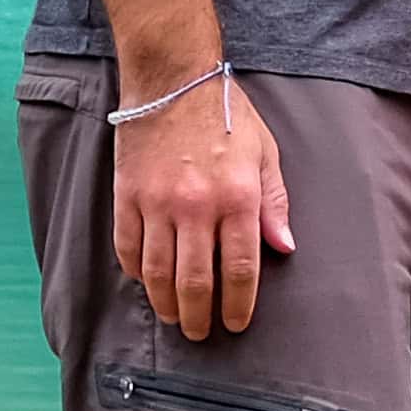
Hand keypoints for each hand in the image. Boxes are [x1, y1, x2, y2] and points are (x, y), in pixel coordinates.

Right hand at [116, 68, 295, 340]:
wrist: (172, 78)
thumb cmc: (225, 113)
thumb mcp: (264, 152)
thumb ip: (274, 202)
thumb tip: (283, 247)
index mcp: (237, 197)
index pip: (240, 270)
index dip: (238, 305)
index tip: (235, 323)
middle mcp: (196, 206)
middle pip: (195, 282)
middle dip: (198, 316)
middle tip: (199, 332)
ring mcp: (157, 203)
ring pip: (158, 272)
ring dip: (165, 303)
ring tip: (173, 317)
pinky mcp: (127, 195)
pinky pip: (128, 247)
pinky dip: (136, 272)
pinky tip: (146, 281)